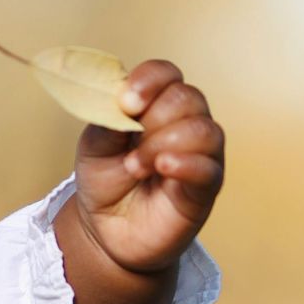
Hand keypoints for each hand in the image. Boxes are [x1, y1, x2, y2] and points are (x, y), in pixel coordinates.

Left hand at [72, 59, 225, 277]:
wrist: (106, 230)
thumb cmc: (105, 180)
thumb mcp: (94, 145)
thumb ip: (107, 120)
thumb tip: (120, 99)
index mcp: (157, 105)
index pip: (166, 73)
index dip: (149, 80)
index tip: (126, 102)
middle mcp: (185, 123)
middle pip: (187, 97)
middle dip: (153, 118)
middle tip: (128, 146)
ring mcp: (200, 154)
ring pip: (203, 129)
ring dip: (164, 143)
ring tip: (136, 166)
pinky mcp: (206, 187)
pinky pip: (209, 167)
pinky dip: (186, 163)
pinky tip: (163, 168)